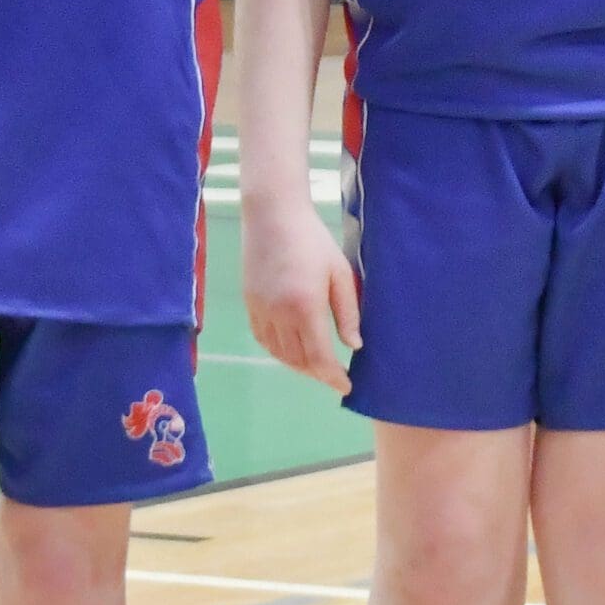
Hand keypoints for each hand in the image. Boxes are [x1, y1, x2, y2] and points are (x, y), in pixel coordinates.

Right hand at [241, 197, 359, 394]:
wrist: (273, 216)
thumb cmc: (314, 240)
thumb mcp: (340, 273)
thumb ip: (347, 312)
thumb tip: (354, 346)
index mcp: (305, 307)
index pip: (318, 357)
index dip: (332, 377)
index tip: (345, 388)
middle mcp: (279, 315)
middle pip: (297, 360)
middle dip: (317, 373)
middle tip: (334, 377)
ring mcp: (260, 311)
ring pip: (278, 353)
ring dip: (298, 365)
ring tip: (316, 366)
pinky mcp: (250, 304)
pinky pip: (263, 339)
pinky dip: (279, 351)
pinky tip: (292, 349)